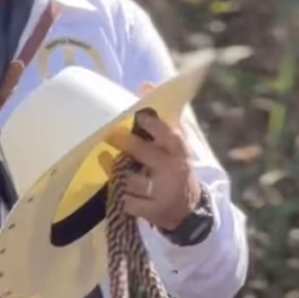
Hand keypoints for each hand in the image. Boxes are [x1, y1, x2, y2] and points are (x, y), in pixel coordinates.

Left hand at [104, 109, 201, 230]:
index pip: (170, 136)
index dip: (155, 126)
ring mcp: (163, 193)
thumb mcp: (176, 146)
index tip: (139, 117)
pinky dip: (123, 198)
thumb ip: (162, 119)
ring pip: (130, 179)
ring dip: (121, 176)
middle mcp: (173, 171)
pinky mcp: (153, 212)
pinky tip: (124, 196)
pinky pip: (128, 202)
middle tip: (109, 135)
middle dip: (126, 144)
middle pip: (145, 154)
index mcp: (180, 153)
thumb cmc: (177, 170)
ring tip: (116, 170)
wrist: (189, 211)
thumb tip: (145, 85)